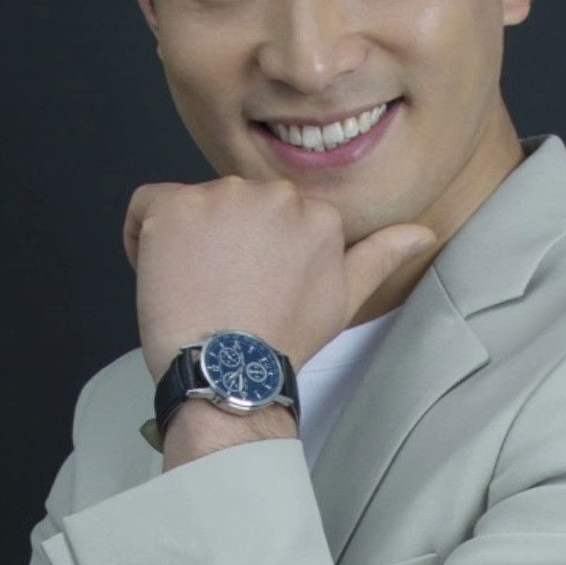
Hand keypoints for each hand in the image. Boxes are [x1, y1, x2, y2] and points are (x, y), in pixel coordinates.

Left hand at [124, 176, 435, 383]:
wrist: (231, 371)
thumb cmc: (282, 338)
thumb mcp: (345, 296)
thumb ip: (382, 254)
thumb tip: (423, 232)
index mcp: (315, 210)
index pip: (270, 213)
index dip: (254, 249)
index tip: (249, 285)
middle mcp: (272, 194)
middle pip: (232, 204)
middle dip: (222, 240)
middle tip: (222, 290)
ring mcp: (222, 198)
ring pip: (191, 206)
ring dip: (185, 240)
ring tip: (195, 288)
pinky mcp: (175, 209)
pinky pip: (144, 206)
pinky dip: (142, 236)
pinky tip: (158, 272)